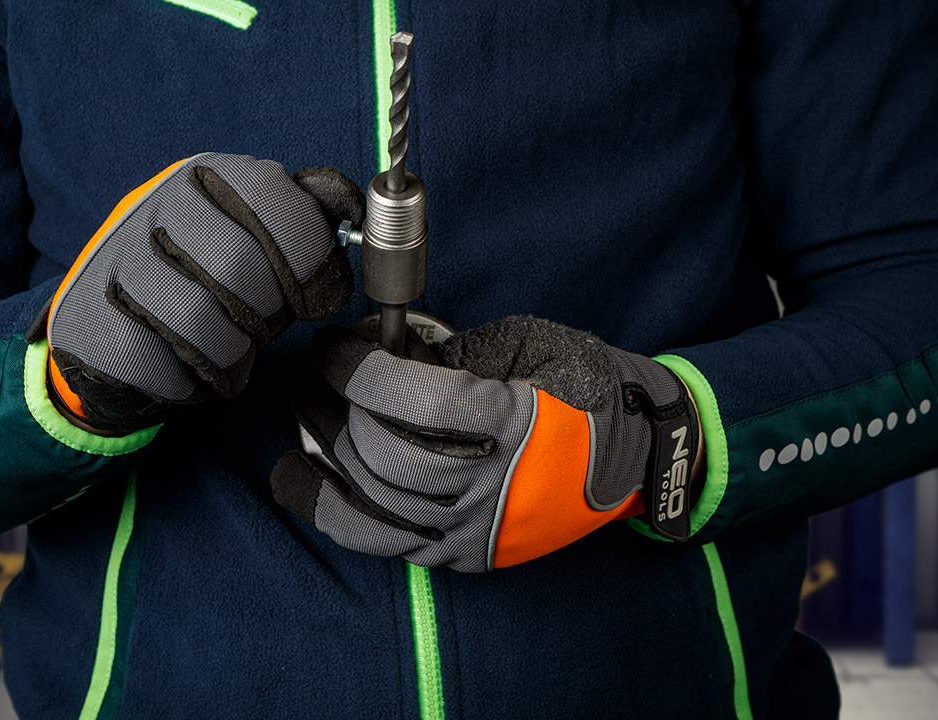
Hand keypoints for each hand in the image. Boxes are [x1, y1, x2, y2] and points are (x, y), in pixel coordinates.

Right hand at [27, 153, 362, 432]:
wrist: (117, 320)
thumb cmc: (210, 279)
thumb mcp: (259, 238)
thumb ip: (304, 221)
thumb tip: (352, 208)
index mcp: (209, 176)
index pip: (274, 198)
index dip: (308, 258)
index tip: (314, 298)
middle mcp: (155, 205)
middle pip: (238, 265)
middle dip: (266, 314)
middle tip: (263, 328)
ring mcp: (114, 261)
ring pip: (197, 322)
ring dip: (229, 355)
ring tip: (228, 354)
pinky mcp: (90, 319)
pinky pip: (159, 366)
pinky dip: (187, 383)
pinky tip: (184, 369)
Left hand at [270, 315, 701, 571]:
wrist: (640, 453)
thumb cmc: (585, 386)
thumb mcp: (526, 345)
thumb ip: (450, 354)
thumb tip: (376, 354)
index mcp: (513, 422)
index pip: (410, 399)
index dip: (356, 367)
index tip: (334, 346)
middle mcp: (492, 485)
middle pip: (383, 450)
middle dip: (333, 404)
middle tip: (314, 373)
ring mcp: (477, 529)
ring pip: (374, 498)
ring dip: (326, 449)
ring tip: (303, 412)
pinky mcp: (466, 554)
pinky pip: (383, 542)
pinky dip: (334, 510)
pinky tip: (297, 481)